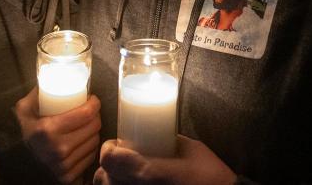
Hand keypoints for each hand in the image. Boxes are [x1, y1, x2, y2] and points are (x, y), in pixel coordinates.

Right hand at [14, 87, 100, 183]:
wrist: (16, 161)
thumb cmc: (24, 130)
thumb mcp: (25, 108)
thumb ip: (39, 90)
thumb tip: (54, 73)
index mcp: (48, 130)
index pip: (85, 114)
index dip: (94, 103)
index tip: (92, 100)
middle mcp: (57, 149)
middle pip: (93, 127)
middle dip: (95, 116)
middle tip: (90, 111)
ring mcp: (63, 165)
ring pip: (94, 141)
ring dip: (94, 131)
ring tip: (86, 125)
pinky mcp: (68, 176)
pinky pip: (90, 157)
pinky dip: (89, 148)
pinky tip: (83, 141)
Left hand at [93, 135, 235, 184]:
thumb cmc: (209, 175)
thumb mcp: (190, 149)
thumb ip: (168, 140)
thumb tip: (158, 132)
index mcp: (147, 172)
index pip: (108, 159)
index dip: (108, 149)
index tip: (116, 144)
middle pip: (102, 177)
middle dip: (107, 167)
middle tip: (121, 159)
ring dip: (112, 181)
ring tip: (124, 175)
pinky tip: (131, 184)